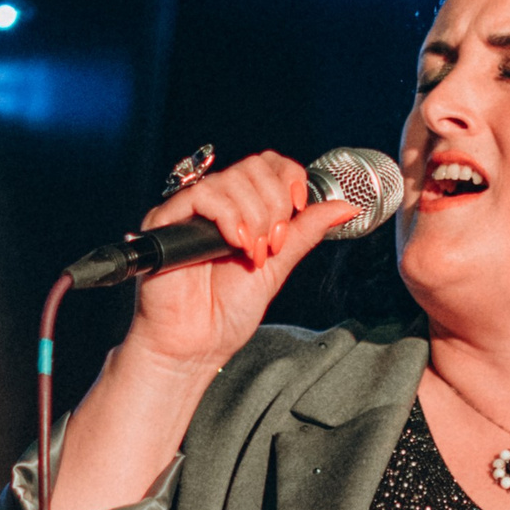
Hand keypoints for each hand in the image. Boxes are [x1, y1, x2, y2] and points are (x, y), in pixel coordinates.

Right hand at [123, 150, 356, 376]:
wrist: (197, 345)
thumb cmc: (227, 313)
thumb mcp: (278, 267)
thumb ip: (304, 233)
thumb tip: (343, 207)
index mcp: (241, 210)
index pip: (267, 165)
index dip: (288, 177)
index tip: (299, 206)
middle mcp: (216, 204)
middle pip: (253, 167)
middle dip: (274, 206)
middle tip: (271, 245)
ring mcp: (190, 210)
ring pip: (232, 180)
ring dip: (254, 218)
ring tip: (252, 254)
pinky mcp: (166, 219)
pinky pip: (204, 195)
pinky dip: (229, 217)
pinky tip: (236, 243)